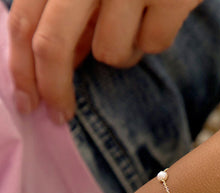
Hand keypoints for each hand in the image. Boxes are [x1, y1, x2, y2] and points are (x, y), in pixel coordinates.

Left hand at [8, 0, 200, 122]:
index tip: (28, 104)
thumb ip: (69, 15)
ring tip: (134, 25)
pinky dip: (155, 37)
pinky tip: (160, 13)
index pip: (24, 22)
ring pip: (110, 52)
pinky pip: (153, 44)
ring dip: (122, 51)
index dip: (22, 70)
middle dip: (54, 89)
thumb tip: (64, 63)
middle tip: (61, 115)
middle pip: (52, 45)